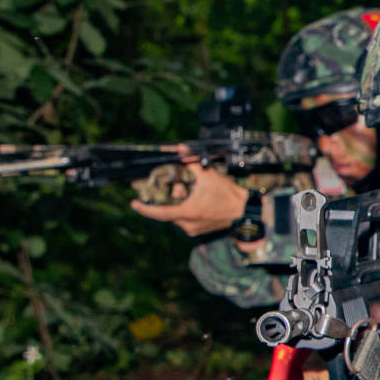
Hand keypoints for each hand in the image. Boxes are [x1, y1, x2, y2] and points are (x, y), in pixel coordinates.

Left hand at [129, 145, 250, 237]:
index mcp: (188, 212)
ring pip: (176, 214)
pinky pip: (185, 219)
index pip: (160, 213)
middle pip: (168, 210)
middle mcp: (188, 224)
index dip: (145, 209)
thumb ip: (192, 162)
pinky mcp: (198, 230)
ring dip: (177, 203)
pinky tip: (193, 199)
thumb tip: (182, 149)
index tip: (134, 203)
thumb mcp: (209, 176)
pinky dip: (184, 208)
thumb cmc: (228, 196)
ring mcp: (193, 229)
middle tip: (171, 186)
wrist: (245, 212)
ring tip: (187, 191)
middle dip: (167, 197)